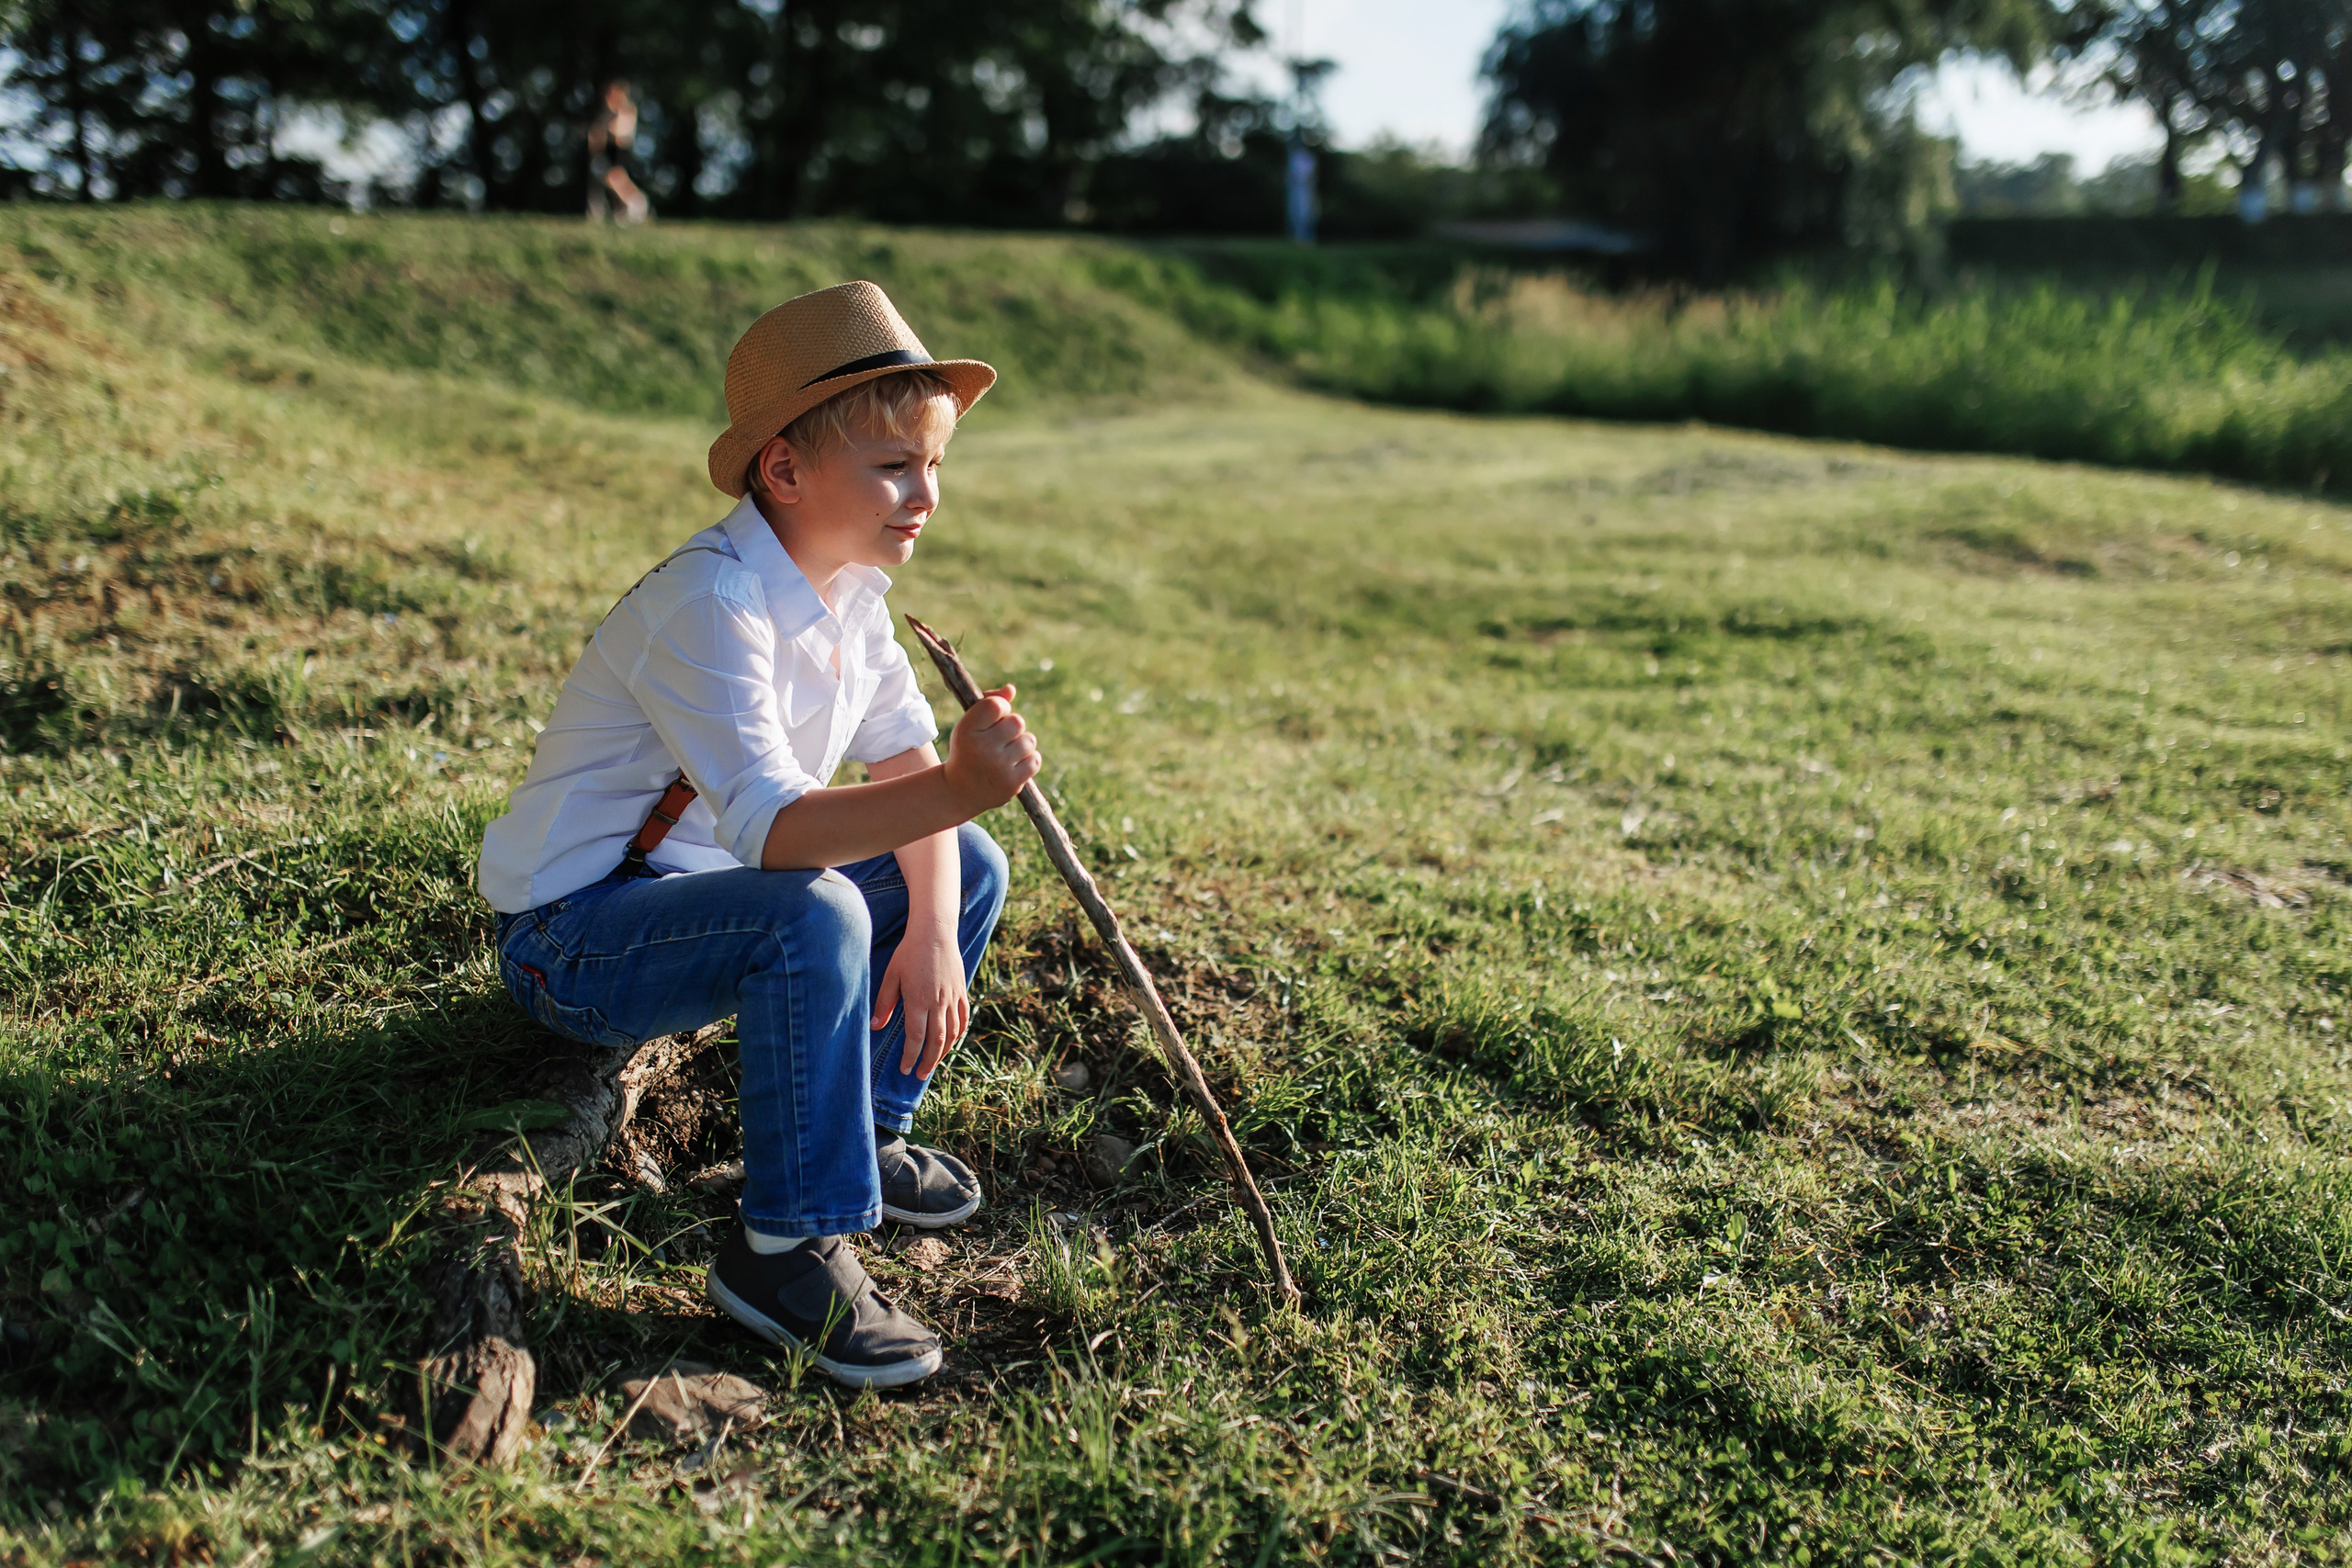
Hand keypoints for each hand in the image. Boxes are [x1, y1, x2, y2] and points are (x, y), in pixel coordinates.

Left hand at [874, 924, 969, 1078]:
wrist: (935, 933)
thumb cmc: (909, 953)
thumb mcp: (891, 976)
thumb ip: (884, 1003)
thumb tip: (875, 1026)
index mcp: (919, 1000)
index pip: (916, 1037)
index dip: (911, 1056)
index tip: (905, 1069)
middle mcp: (938, 1002)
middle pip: (936, 1041)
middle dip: (928, 1062)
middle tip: (920, 1075)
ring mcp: (953, 998)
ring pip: (952, 1033)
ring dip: (943, 1053)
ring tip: (933, 1064)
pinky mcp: (961, 992)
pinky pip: (963, 1019)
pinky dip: (958, 1035)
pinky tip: (951, 1042)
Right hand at [942, 683, 1039, 813]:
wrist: (960, 791)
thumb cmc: (968, 750)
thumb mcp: (970, 725)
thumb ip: (989, 703)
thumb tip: (1011, 689)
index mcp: (967, 730)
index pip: (996, 705)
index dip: (1001, 708)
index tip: (995, 718)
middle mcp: (981, 748)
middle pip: (1017, 721)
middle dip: (1013, 727)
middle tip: (1001, 738)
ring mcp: (998, 767)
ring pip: (1029, 740)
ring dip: (1022, 744)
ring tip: (1007, 753)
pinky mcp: (1011, 783)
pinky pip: (1035, 760)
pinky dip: (1029, 761)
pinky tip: (1014, 765)